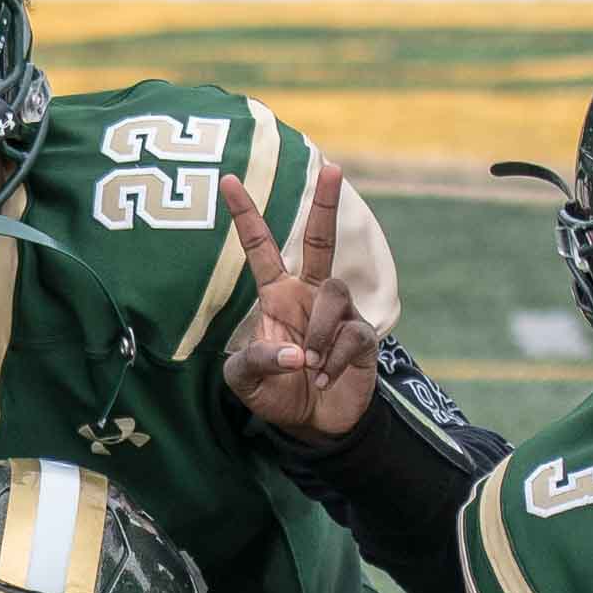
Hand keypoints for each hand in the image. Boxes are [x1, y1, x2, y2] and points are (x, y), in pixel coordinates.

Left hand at [219, 161, 377, 440]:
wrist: (314, 425)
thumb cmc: (276, 393)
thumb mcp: (245, 381)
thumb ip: (256, 360)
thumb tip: (295, 353)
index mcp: (277, 295)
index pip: (260, 248)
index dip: (246, 216)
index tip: (229, 180)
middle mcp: (309, 294)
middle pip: (320, 239)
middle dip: (325, 204)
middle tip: (332, 167)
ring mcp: (339, 312)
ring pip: (333, 294)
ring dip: (318, 333)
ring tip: (308, 367)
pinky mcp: (362, 335)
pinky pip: (351, 333)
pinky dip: (332, 360)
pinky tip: (324, 378)